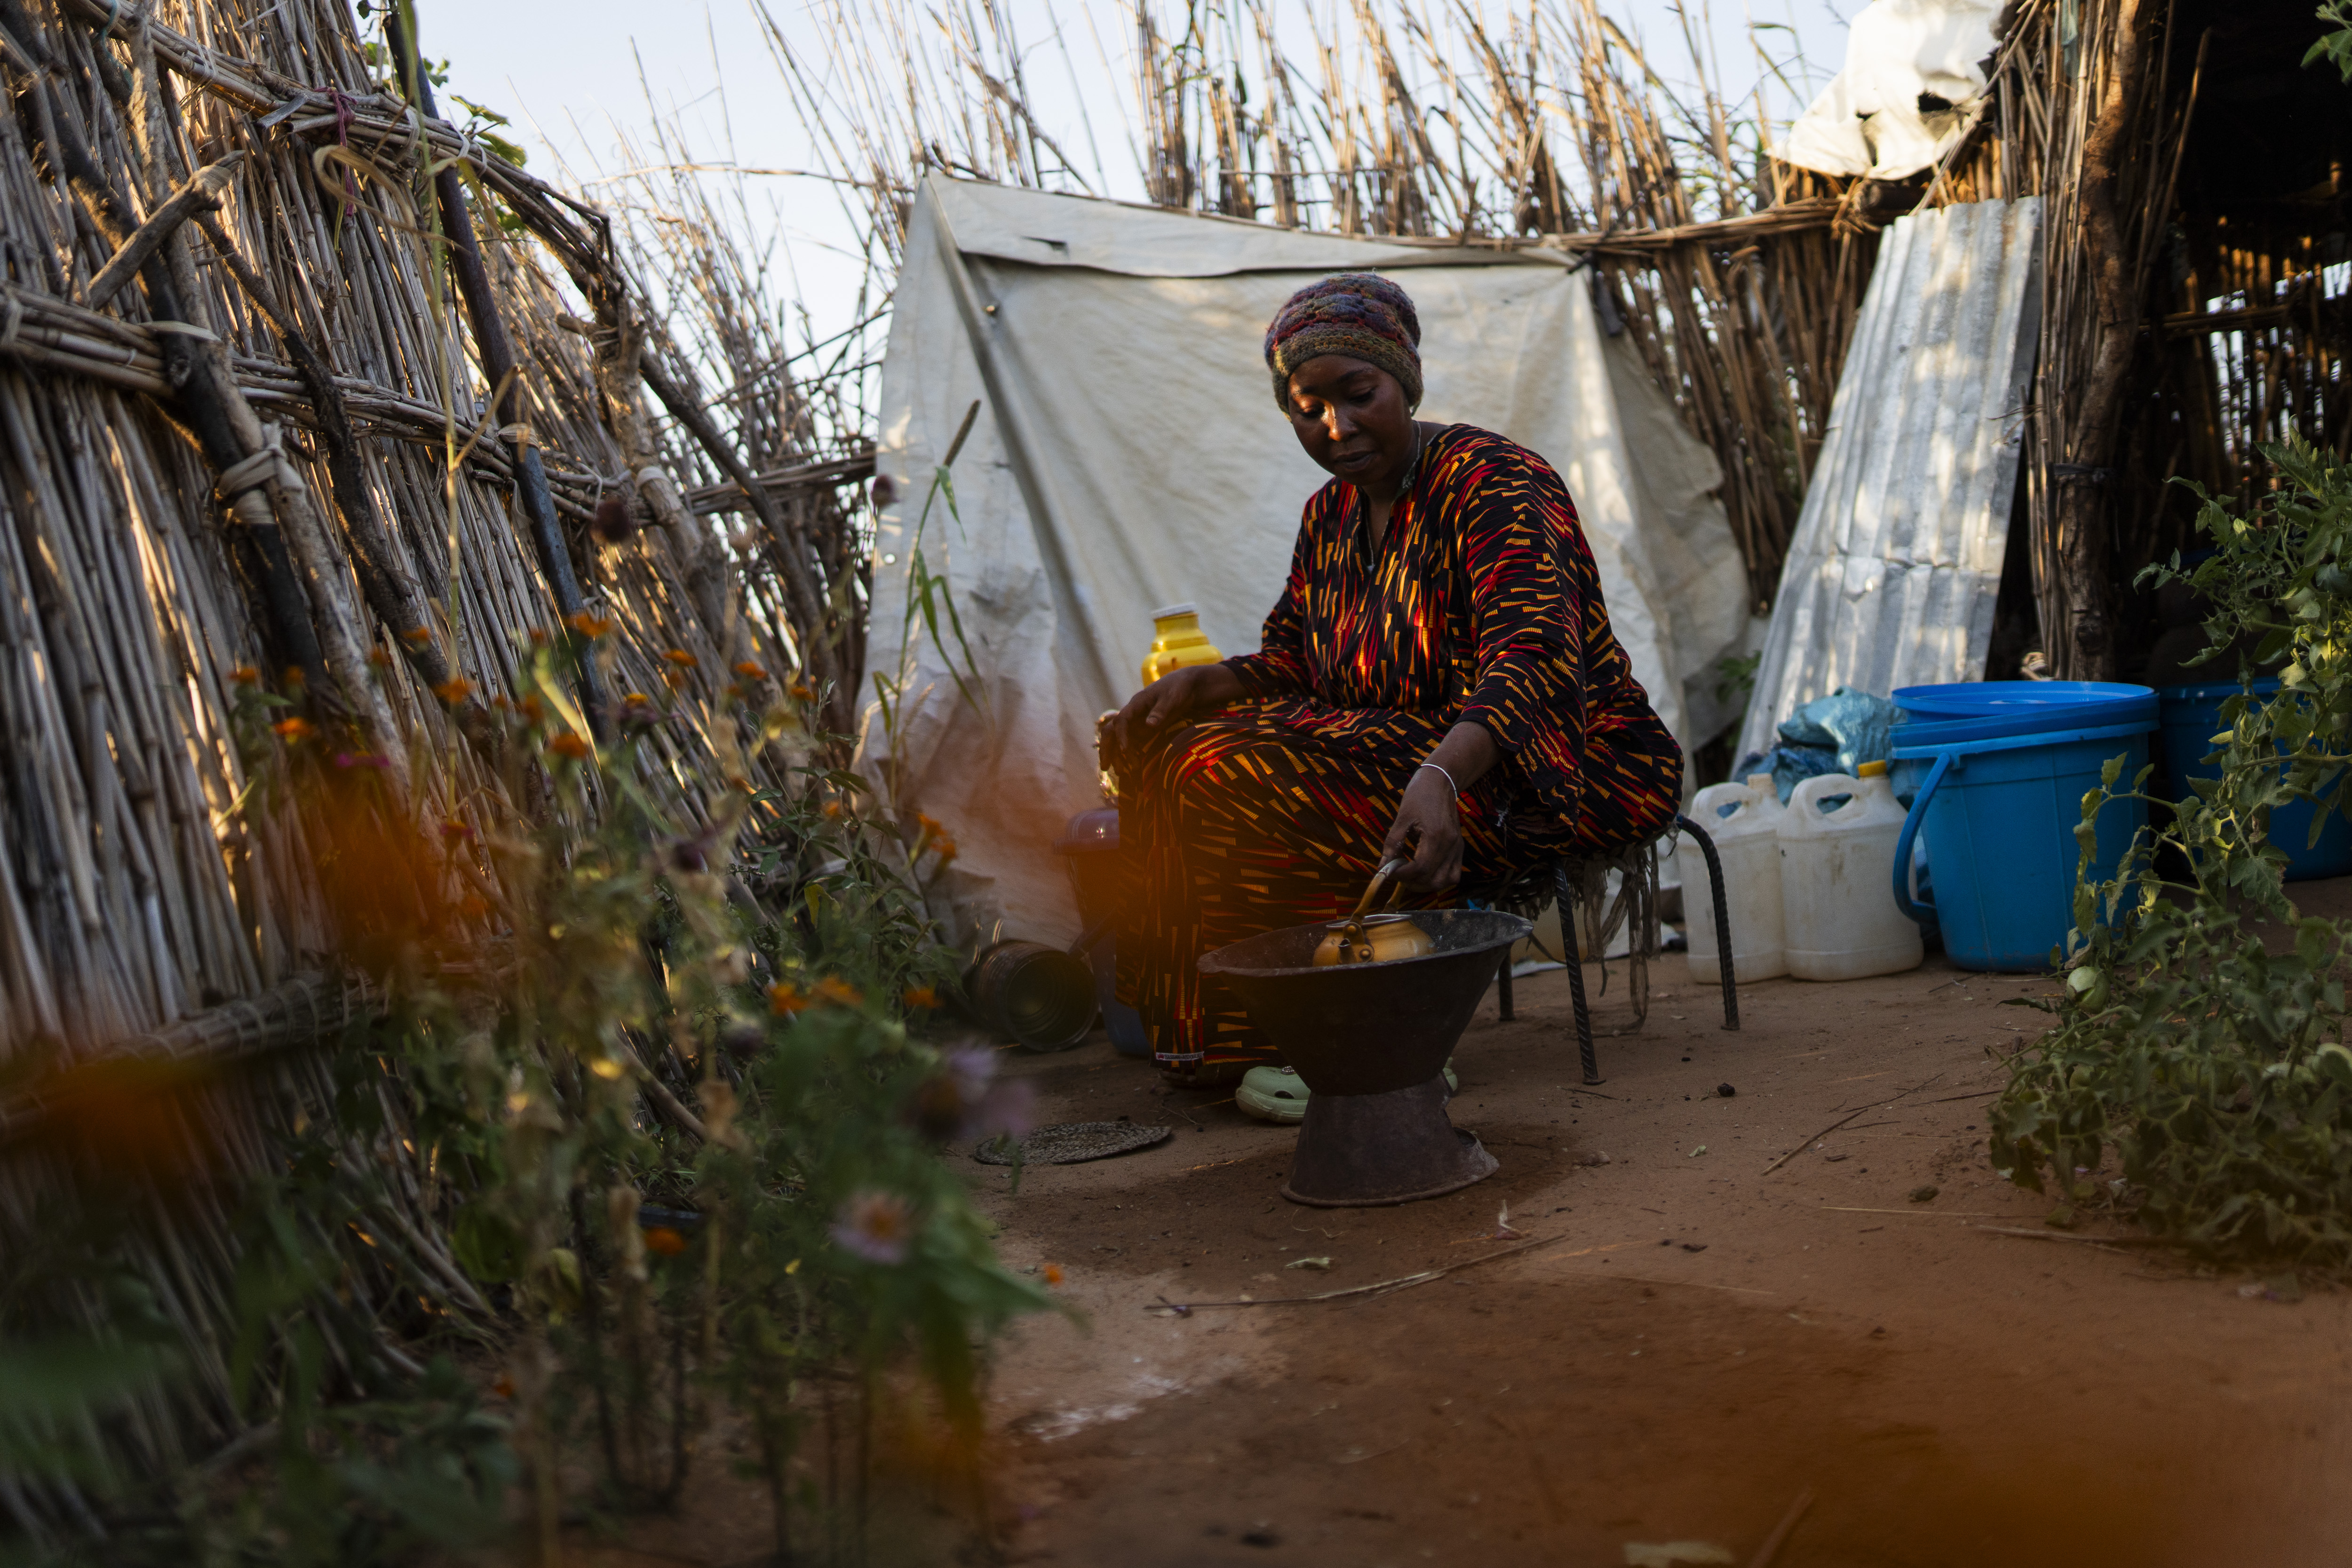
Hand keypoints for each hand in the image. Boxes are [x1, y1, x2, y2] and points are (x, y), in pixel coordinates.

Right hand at [1109, 663, 1239, 757]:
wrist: (1186, 685)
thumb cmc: (1178, 688)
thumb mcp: (1172, 698)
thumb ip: (1160, 711)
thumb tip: (1149, 724)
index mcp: (1137, 703)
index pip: (1122, 720)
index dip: (1121, 736)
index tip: (1125, 751)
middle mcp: (1133, 714)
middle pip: (1112, 731)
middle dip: (1107, 749)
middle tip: (1105, 767)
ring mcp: (1137, 723)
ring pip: (1119, 740)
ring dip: (1117, 755)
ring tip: (1121, 773)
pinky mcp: (1144, 730)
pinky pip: (1132, 744)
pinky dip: (1129, 756)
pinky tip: (1132, 768)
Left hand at [1382, 769, 1463, 891]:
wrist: (1440, 781)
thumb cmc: (1419, 796)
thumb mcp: (1401, 818)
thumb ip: (1392, 844)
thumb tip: (1382, 866)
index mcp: (1435, 836)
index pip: (1420, 868)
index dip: (1402, 875)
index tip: (1389, 872)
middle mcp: (1450, 845)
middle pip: (1434, 879)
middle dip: (1413, 883)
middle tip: (1398, 875)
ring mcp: (1457, 847)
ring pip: (1446, 880)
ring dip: (1427, 884)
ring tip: (1411, 876)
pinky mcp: (1459, 847)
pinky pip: (1454, 873)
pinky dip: (1440, 878)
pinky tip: (1426, 872)